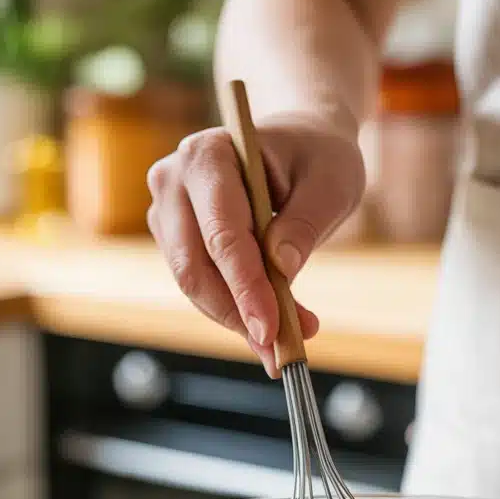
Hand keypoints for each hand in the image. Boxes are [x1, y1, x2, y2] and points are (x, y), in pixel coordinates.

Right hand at [146, 116, 364, 374]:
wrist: (302, 146)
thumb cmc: (319, 158)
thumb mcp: (330, 185)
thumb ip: (305, 224)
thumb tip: (281, 268)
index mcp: (208, 155)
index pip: (222, 235)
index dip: (246, 288)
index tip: (272, 330)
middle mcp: (174, 180)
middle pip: (195, 267)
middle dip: (238, 315)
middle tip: (281, 352)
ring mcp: (169, 211)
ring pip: (194, 284)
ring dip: (238, 320)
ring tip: (287, 342)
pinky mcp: (176, 239)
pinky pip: (201, 287)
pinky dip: (234, 312)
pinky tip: (272, 328)